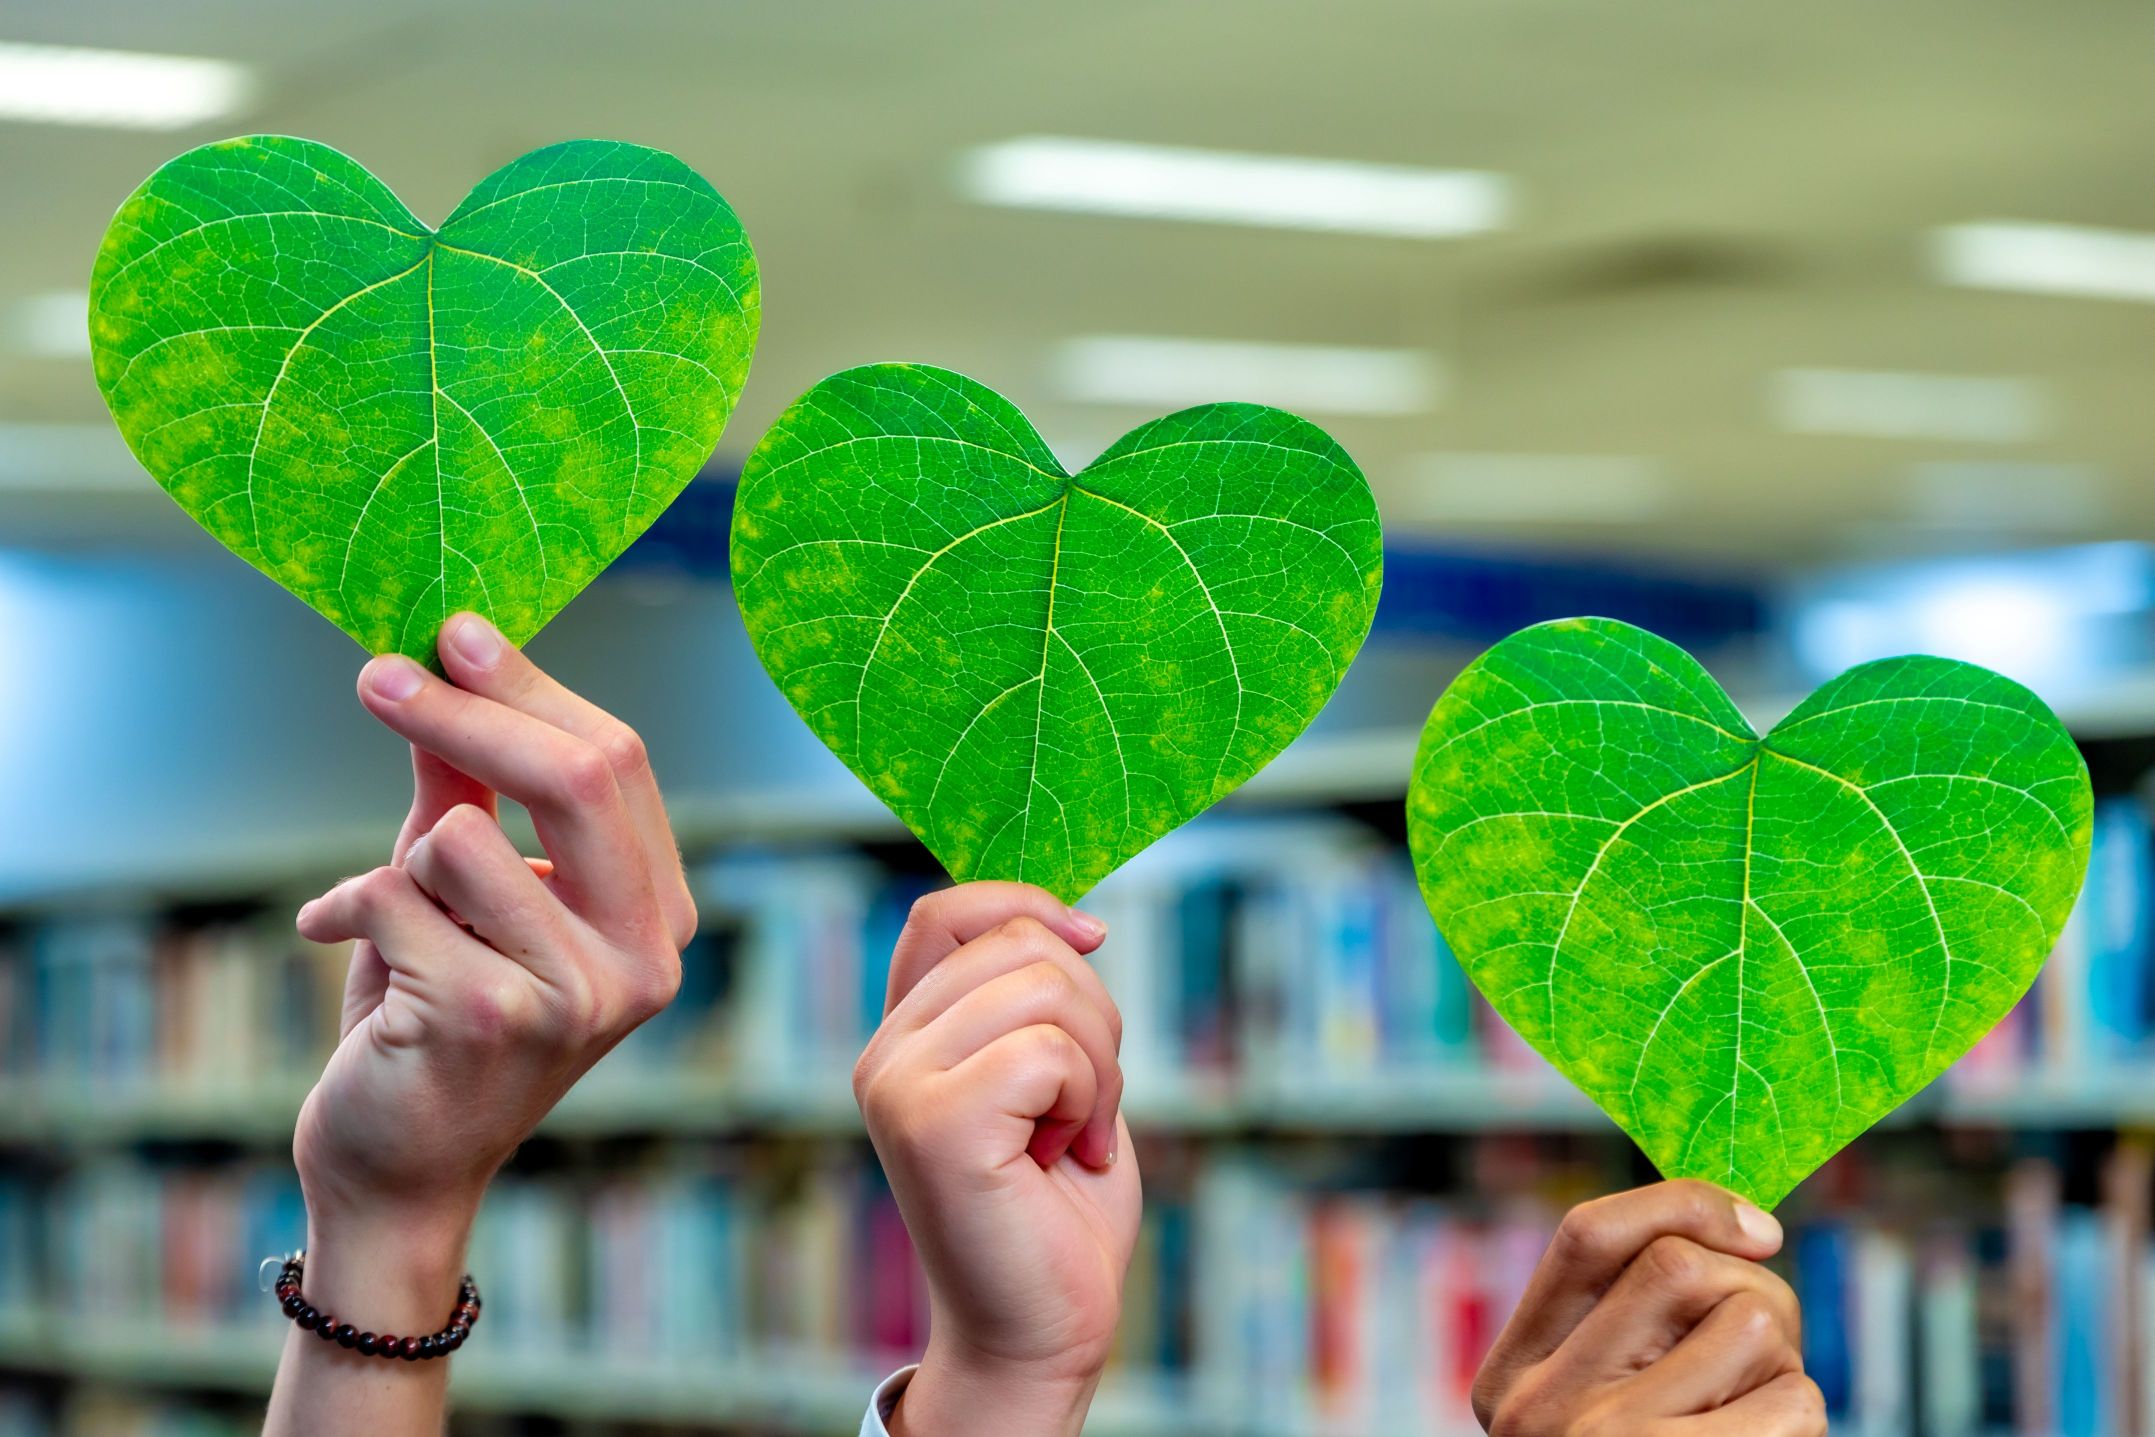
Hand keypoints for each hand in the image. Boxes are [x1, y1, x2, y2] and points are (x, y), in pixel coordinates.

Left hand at [287, 612, 694, 1337]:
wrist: (400, 1165)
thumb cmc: (437, 1016)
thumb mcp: (463, 887)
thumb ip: (470, 786)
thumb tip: (449, 662)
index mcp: (659, 912)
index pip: (615, 763)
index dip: (529, 687)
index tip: (451, 633)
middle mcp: (645, 955)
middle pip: (576, 777)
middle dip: (464, 711)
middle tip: (379, 672)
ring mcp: (580, 992)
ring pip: (461, 837)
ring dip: (399, 865)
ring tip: (395, 922)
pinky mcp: (494, 1018)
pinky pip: (392, 897)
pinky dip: (341, 908)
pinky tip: (337, 944)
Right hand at [851, 883, 1137, 1436]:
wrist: (1041, 1328)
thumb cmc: (1056, 1206)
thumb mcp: (1051, 1075)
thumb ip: (1036, 1000)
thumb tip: (1073, 920)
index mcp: (906, 1035)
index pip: (946, 911)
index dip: (1026, 904)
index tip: (1093, 940)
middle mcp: (885, 1053)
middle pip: (1020, 943)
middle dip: (1094, 1014)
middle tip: (1084, 1104)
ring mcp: (899, 1085)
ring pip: (1045, 989)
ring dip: (1099, 1064)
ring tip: (1073, 1133)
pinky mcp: (933, 1122)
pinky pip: (1051, 1052)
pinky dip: (1088, 1101)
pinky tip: (1064, 1156)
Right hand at [1472, 1181, 1822, 1436]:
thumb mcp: (1601, 1405)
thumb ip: (1633, 1325)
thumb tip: (1745, 1229)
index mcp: (1512, 1375)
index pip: (1588, 1236)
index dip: (1684, 1205)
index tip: (1760, 1230)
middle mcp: (1541, 1409)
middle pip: (1681, 1269)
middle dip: (1755, 1292)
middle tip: (1765, 1349)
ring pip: (1752, 1326)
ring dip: (1784, 1366)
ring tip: (1755, 1415)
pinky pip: (1794, 1402)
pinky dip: (1802, 1419)